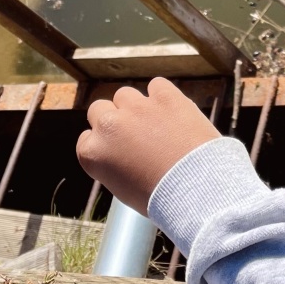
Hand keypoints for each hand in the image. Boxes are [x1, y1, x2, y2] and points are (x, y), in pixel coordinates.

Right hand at [76, 78, 221, 213]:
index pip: (87, 138)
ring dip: (136, 107)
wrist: (197, 187)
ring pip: (125, 95)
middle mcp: (109, 125)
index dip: (105, 144)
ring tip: (156, 125)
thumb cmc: (163, 198)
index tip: (119, 151)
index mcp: (92, 153)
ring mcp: (136, 108)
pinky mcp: (165, 96)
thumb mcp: (124, 187)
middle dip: (114, 120)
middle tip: (134, 135)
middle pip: (99, 109)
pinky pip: (157, 86)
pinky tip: (173, 112)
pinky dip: (163, 96)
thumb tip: (123, 151)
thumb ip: (115, 163)